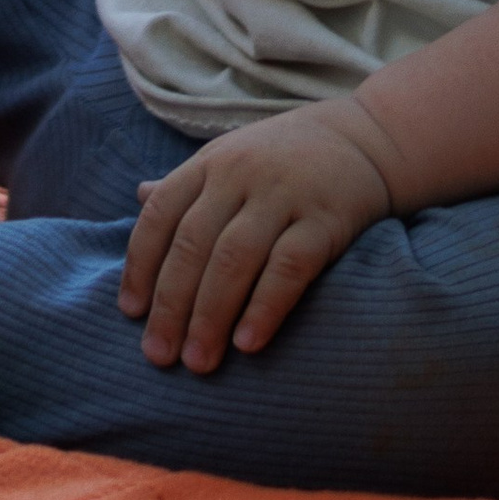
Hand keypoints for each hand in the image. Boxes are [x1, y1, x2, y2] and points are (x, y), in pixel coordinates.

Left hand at [118, 102, 397, 373]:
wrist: (367, 138)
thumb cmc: (286, 157)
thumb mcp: (231, 157)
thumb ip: (188, 183)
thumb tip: (138, 196)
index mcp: (210, 163)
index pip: (161, 215)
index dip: (141, 265)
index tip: (131, 314)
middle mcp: (240, 174)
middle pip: (193, 243)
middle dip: (171, 304)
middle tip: (159, 355)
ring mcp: (283, 195)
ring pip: (234, 257)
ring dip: (210, 314)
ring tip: (198, 362)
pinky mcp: (326, 219)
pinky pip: (290, 266)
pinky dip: (265, 306)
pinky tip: (247, 344)